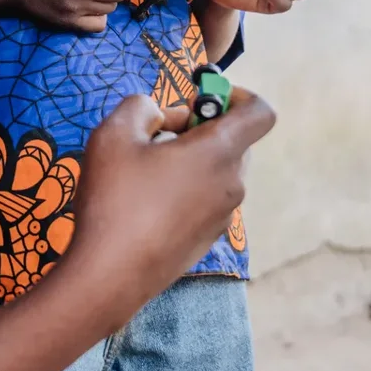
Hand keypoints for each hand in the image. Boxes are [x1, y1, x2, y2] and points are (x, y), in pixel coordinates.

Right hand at [65, 88, 277, 329]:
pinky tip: (143, 204)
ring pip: (217, 172)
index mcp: (220, 152)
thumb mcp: (115, 132)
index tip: (201, 98)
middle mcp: (233, 184)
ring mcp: (223, 217)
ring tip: (143, 171)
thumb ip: (142, 106)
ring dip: (190, 160)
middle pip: (235, 141)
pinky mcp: (207, 241)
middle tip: (158, 135)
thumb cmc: (115, 199)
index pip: (261, 113)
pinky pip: (206, 201)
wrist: (109, 275)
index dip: (237, 95)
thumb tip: (159, 115)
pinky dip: (185, 190)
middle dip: (201, 128)